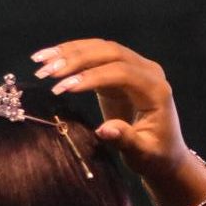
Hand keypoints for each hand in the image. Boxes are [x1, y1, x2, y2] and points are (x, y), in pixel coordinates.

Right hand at [31, 39, 188, 185]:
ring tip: (40, 62)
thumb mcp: (143, 153)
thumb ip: (126, 140)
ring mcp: (134, 68)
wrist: (165, 154)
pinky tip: (50, 60)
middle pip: (110, 52)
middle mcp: (147, 72)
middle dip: (76, 59)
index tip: (64, 87)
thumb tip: (104, 130)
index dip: (92, 76)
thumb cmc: (156, 156)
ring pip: (100, 49)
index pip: (122, 72)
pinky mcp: (119, 72)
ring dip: (69, 53)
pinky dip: (71, 57)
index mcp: (156, 89)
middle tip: (47, 72)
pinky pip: (95, 57)